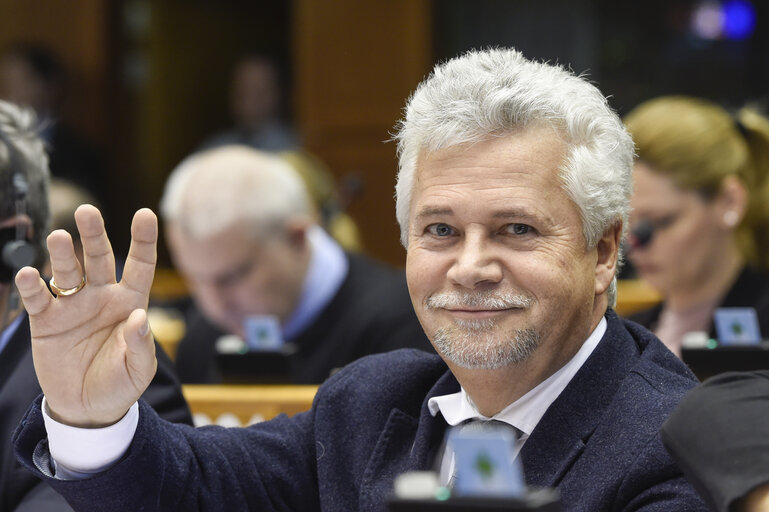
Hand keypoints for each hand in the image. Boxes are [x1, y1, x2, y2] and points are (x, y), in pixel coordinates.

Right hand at [15, 205, 157, 426]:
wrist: (87, 408)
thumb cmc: (120, 383)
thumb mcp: (139, 369)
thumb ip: (141, 344)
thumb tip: (139, 316)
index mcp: (130, 301)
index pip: (140, 265)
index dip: (143, 240)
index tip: (145, 214)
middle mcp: (102, 296)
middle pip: (99, 258)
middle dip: (94, 234)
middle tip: (87, 212)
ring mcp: (73, 306)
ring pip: (68, 272)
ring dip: (63, 255)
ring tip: (59, 237)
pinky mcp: (46, 322)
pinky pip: (38, 299)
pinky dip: (32, 287)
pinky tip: (29, 274)